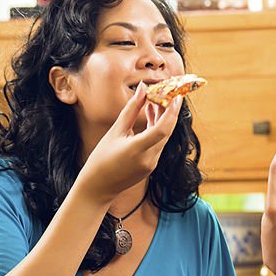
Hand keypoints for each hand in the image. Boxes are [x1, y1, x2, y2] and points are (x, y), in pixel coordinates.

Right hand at [77, 84, 182, 203]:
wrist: (98, 187)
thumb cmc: (102, 158)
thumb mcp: (115, 131)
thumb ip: (131, 109)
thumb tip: (143, 89)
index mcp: (137, 149)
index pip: (162, 129)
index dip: (172, 112)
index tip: (176, 97)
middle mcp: (149, 158)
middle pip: (166, 131)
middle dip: (169, 111)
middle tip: (168, 93)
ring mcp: (152, 164)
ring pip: (164, 137)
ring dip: (162, 119)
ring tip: (156, 100)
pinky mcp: (152, 166)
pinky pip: (159, 144)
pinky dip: (158, 130)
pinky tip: (152, 116)